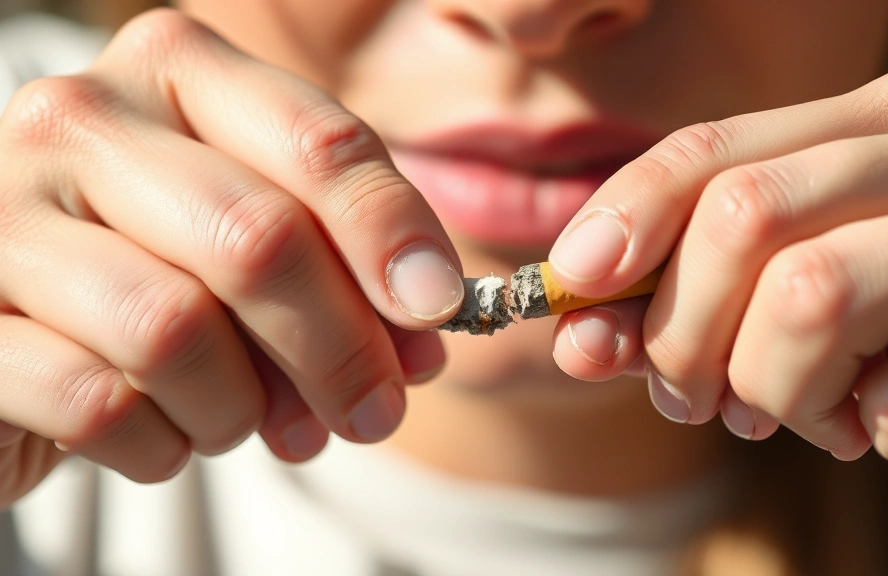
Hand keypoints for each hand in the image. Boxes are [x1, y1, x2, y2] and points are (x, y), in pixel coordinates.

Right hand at [0, 9, 462, 507]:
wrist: (18, 322)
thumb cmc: (163, 271)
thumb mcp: (259, 240)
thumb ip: (342, 261)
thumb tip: (427, 324)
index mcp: (176, 74)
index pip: (319, 143)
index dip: (393, 234)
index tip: (439, 311)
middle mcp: (82, 119)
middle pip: (259, 239)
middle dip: (340, 347)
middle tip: (376, 411)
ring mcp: (3, 212)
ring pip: (175, 329)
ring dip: (243, 405)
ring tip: (253, 423)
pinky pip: (99, 402)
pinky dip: (164, 444)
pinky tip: (171, 440)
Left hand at [549, 54, 887, 536]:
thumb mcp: (808, 312)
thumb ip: (696, 310)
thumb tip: (579, 335)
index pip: (715, 149)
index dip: (623, 217)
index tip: (573, 287)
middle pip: (745, 213)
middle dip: (682, 330)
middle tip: (692, 397)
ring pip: (812, 293)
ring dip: (776, 388)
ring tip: (815, 418)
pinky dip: (881, 435)